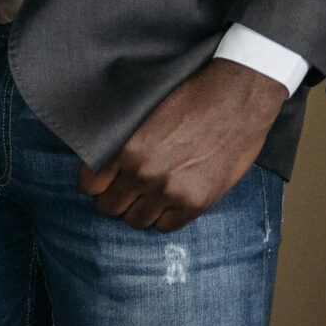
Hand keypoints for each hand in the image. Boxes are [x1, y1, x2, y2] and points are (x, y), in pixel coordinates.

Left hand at [79, 61, 285, 230]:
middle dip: (116, 199)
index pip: (89, 185)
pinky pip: (166, 226)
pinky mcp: (197, 203)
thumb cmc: (190, 99)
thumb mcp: (143, 115)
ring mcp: (170, 191)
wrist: (236, 100)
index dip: (96, 185)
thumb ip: (122, 142)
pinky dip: (166, 217)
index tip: (105, 183)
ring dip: (140, 210)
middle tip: (128, 192)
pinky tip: (170, 201)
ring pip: (136, 221)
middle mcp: (142, 173)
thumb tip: (105, 162)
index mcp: (125, 149)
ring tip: (149, 197)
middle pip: (110, 207)